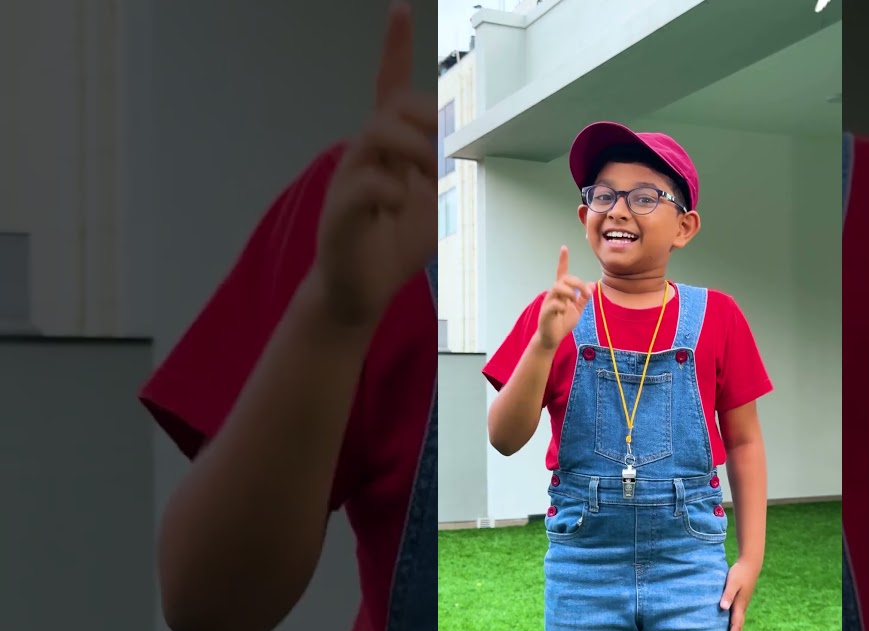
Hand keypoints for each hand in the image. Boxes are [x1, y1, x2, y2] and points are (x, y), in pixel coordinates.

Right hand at [313, 0, 436, 326]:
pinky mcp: (341, 212)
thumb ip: (440, 170)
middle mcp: (364, 155)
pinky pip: (365, 184)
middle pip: (392, 106)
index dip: (393, 48)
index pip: (387, 87)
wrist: (359, 289)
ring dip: (412, 150)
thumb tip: (452, 147)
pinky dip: (389, 190)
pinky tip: (397, 207)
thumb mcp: (430, 201)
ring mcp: (349, 180)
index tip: (399, 9)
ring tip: (426, 181)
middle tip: (441, 164)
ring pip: (376, 133)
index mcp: (387, 149)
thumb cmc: (393, 243)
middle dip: (425, 122)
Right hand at [536, 246, 593, 350]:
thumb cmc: (563, 323)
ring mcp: (549, 302)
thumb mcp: (577, 309)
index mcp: (562, 292)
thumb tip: (592, 285)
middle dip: (577, 282)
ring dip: (569, 291)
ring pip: (556, 287)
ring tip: (574, 299)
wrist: (553, 338)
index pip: (562, 273)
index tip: (564, 248)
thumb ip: (583, 298)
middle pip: (563, 279)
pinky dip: (562, 305)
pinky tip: (565, 311)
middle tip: (586, 292)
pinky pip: (553, 304)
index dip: (563, 260)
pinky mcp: (546, 312)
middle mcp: (554, 294)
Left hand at [719, 559, 760, 630]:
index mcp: (739, 606)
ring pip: (738, 624)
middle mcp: (741, 608)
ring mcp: (741, 605)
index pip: (735, 626)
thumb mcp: (732, 583)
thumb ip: (727, 595)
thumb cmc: (739, 573)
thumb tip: (723, 608)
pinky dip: (733, 626)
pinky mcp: (740, 601)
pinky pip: (736, 618)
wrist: (750, 565)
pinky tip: (728, 627)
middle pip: (737, 629)